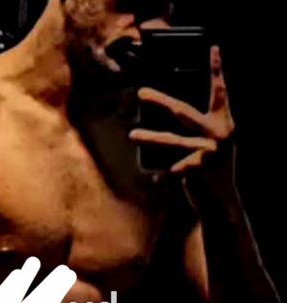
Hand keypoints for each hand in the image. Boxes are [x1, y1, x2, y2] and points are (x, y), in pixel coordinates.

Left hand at [130, 45, 235, 195]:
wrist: (222, 202)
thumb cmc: (212, 170)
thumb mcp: (212, 145)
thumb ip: (201, 128)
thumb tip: (175, 109)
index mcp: (224, 124)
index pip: (219, 92)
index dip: (216, 70)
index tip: (212, 48)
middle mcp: (218, 134)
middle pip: (183, 111)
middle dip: (161, 100)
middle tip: (141, 92)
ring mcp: (208, 151)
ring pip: (171, 140)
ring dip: (149, 137)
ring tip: (132, 135)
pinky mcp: (197, 169)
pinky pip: (170, 169)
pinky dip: (160, 176)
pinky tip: (153, 181)